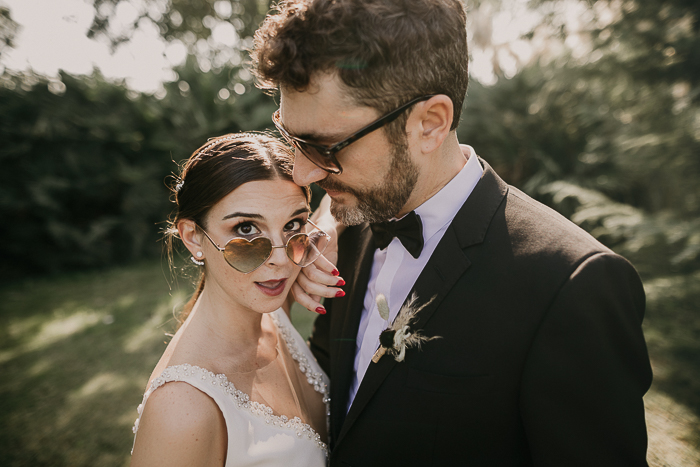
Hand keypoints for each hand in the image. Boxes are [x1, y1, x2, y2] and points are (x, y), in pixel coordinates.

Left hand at [292, 194, 343, 313]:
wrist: (323, 231)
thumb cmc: (320, 255)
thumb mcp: (319, 274)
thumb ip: (314, 289)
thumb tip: (314, 305)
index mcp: (294, 276)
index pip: (298, 295)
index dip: (310, 304)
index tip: (323, 311)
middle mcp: (294, 267)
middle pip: (307, 286)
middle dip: (326, 293)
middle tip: (340, 293)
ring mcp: (300, 255)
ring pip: (313, 275)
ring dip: (329, 281)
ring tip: (341, 282)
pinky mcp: (308, 245)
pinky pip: (319, 261)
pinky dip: (329, 268)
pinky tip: (337, 272)